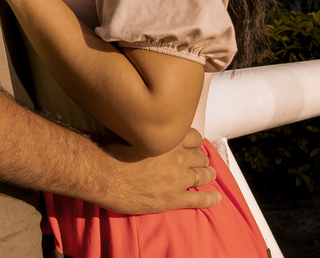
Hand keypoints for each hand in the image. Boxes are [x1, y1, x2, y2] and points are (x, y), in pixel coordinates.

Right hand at [96, 128, 220, 213]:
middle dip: (201, 158)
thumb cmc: (111, 151)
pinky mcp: (174, 199)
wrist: (103, 176)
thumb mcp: (129, 130)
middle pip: (200, 156)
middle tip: (200, 161)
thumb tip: (142, 119)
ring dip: (208, 174)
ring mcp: (178, 179)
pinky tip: (217, 198)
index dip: (194, 141)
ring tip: (209, 175)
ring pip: (203, 175)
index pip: (194, 136)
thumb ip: (144, 127)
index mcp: (169, 139)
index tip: (193, 144)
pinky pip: (199, 199)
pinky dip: (210, 199)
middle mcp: (178, 157)